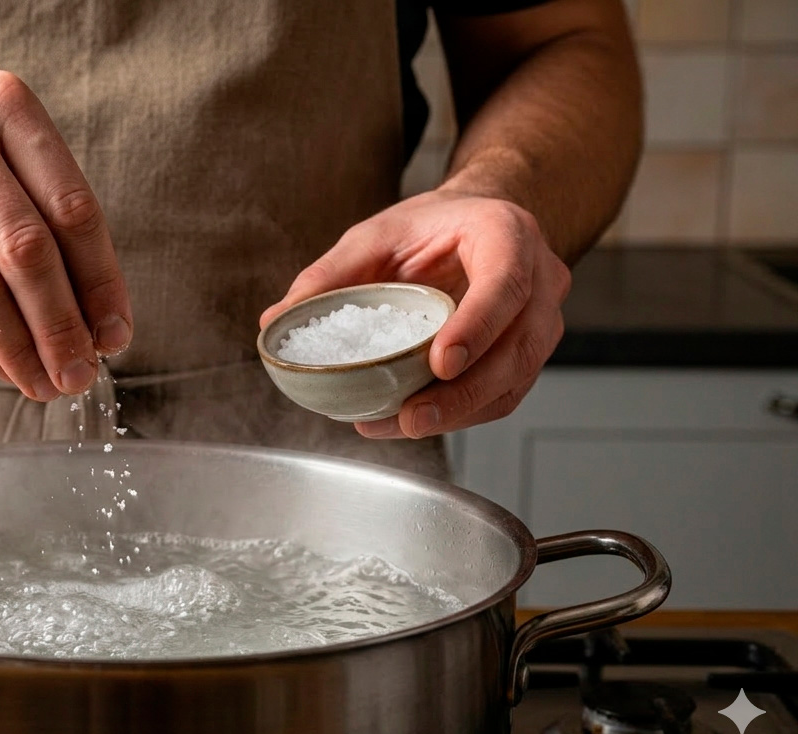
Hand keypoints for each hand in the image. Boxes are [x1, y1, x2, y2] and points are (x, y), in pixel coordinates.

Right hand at [0, 70, 131, 400]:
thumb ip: (43, 207)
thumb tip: (99, 315)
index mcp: (4, 103)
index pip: (72, 206)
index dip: (101, 280)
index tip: (116, 333)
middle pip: (26, 249)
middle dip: (63, 324)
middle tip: (83, 372)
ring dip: (21, 346)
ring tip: (48, 382)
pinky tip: (4, 367)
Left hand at [260, 190, 570, 438]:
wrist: (475, 222)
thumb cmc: (431, 225)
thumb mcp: (376, 234)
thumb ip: (330, 274)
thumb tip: (276, 319)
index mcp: (505, 234)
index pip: (504, 284)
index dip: (477, 327)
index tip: (440, 364)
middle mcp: (538, 277)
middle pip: (518, 346)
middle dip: (465, 392)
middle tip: (413, 417)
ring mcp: (542, 317)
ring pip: (516, 378)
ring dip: (461, 412)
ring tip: (404, 426)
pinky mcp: (529, 351)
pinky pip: (505, 393)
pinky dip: (464, 414)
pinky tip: (418, 421)